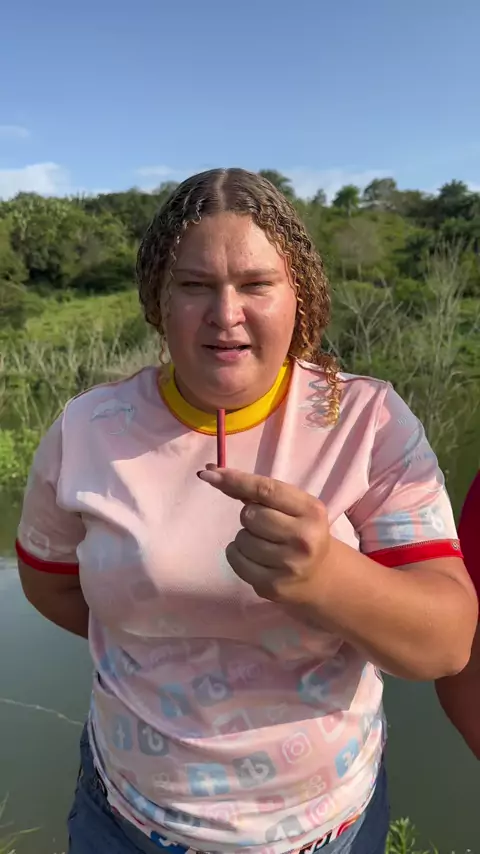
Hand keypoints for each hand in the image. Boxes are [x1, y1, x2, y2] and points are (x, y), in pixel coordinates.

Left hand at [198, 465, 330, 604]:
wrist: (320, 576)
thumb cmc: (299, 532)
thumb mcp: (292, 507)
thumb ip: (257, 491)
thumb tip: (212, 471)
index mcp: (311, 511)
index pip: (266, 490)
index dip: (235, 480)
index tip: (208, 473)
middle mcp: (303, 538)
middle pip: (250, 515)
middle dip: (250, 517)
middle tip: (266, 526)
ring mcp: (289, 565)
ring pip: (241, 539)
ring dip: (245, 538)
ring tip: (265, 544)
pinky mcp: (273, 585)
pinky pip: (235, 560)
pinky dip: (237, 554)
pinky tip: (255, 558)